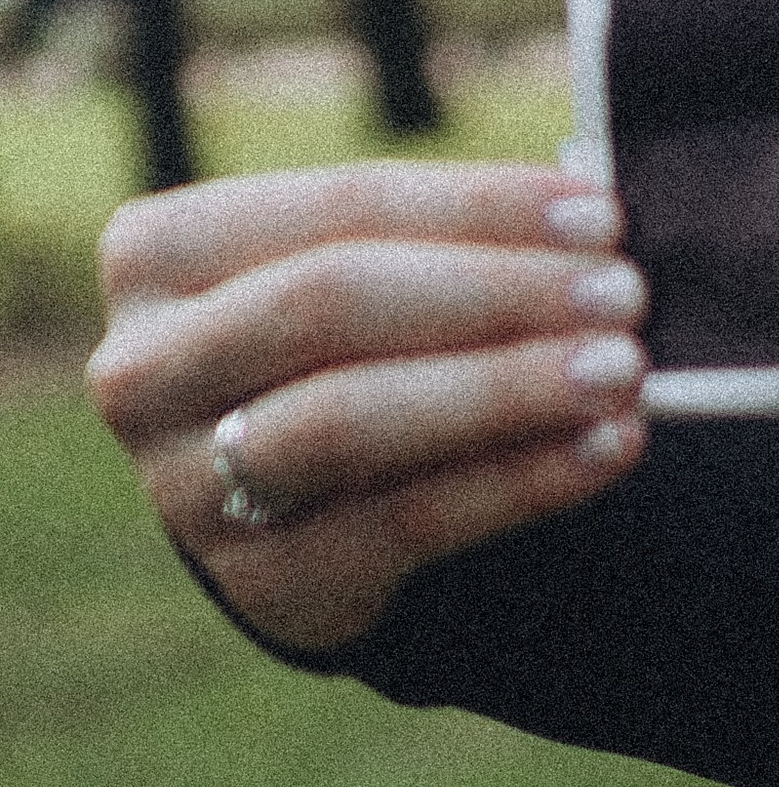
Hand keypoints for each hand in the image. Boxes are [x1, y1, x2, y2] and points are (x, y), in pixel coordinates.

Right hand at [86, 160, 653, 655]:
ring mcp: (187, 484)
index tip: (603, 214)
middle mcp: (146, 365)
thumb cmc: (346, 362)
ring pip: (354, 418)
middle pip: (332, 303)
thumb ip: (438, 243)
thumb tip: (592, 204)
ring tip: (623, 371)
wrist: (291, 518)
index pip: (339, 206)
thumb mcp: (359, 284)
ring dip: (506, 387)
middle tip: (624, 295)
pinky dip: (519, 481)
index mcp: (158, 252)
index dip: (478, 207)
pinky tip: (607, 448)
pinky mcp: (262, 581)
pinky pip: (406, 522)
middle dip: (495, 293)